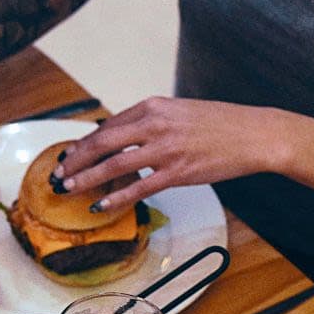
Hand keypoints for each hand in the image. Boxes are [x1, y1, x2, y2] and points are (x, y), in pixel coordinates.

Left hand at [51, 97, 285, 214]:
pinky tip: (100, 206)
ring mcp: (165, 149)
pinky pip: (138, 188)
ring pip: (113, 165)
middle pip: (102, 143)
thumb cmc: (220, 125)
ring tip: (69, 188)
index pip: (108, 126)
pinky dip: (115, 198)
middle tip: (58, 173)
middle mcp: (155, 125)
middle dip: (75, 160)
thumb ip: (151, 123)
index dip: (84, 143)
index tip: (70, 154)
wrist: (255, 134)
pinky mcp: (177, 172)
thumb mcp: (179, 112)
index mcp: (153, 107)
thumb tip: (122, 138)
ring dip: (86, 178)